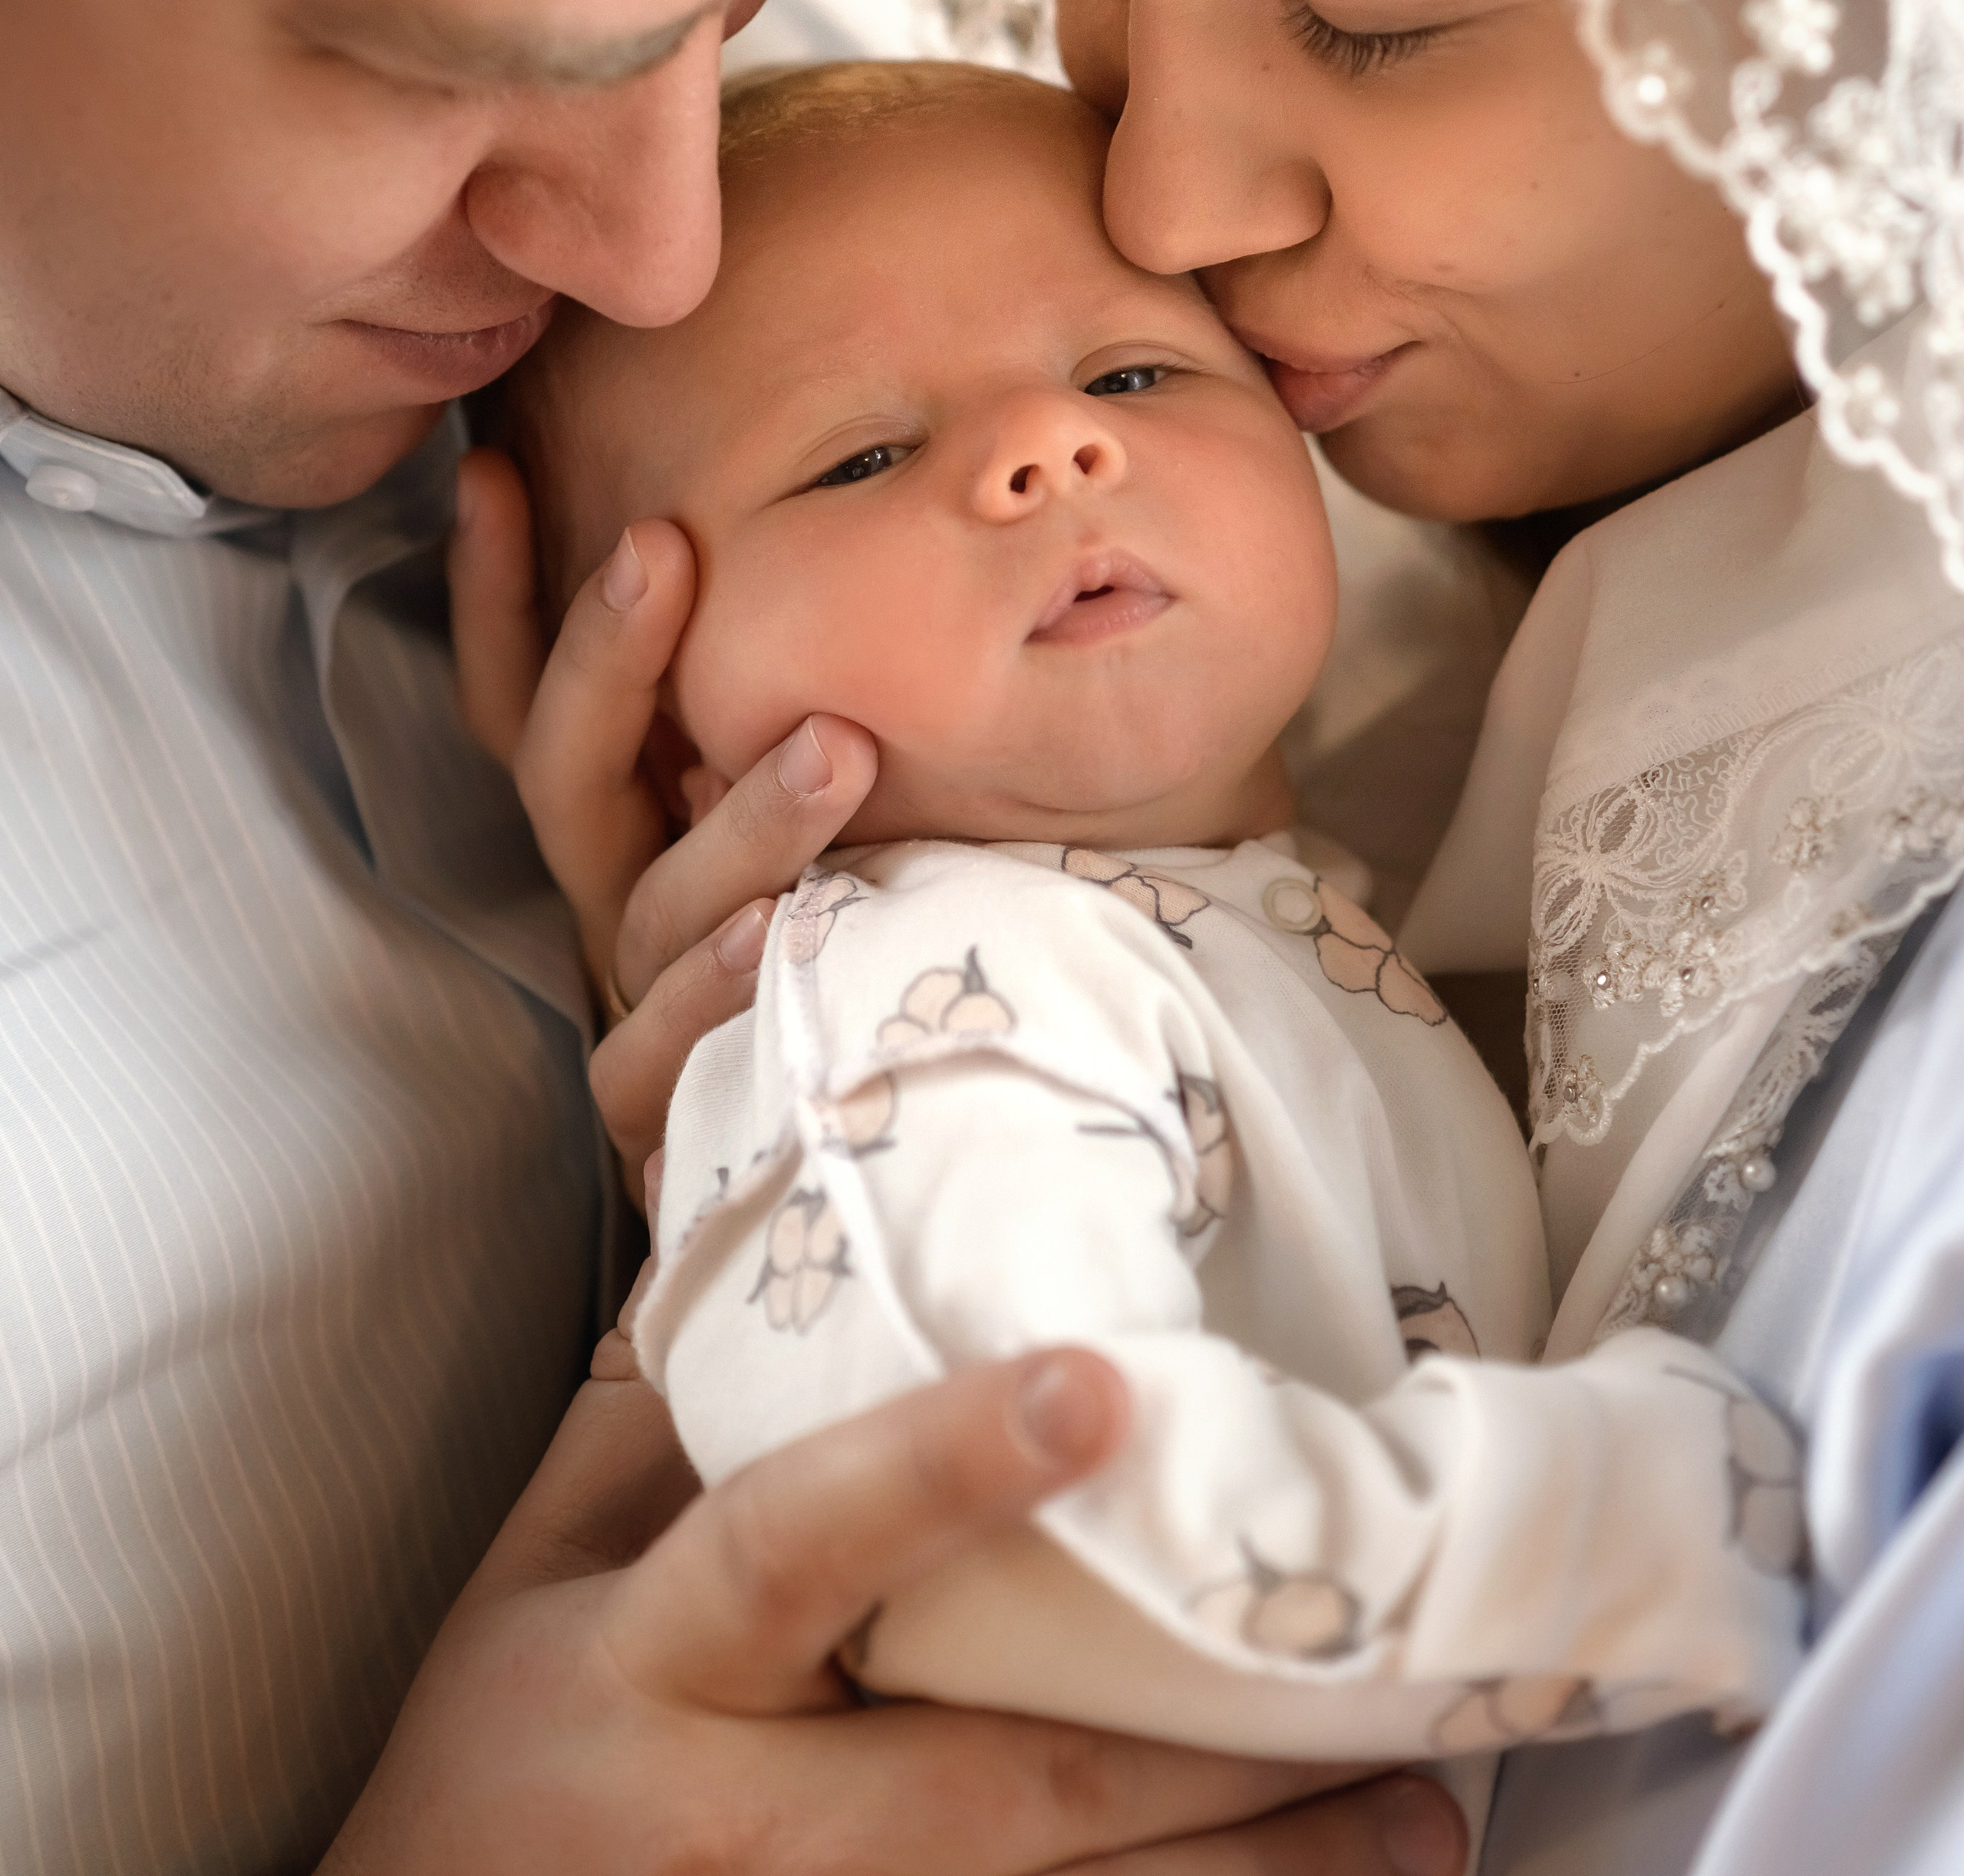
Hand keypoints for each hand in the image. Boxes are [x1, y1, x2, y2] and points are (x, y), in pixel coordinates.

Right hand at [324, 1320, 1464, 1875]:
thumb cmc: (475, 1770)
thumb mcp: (529, 1578)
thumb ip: (658, 1424)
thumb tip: (814, 1248)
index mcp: (654, 1668)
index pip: (799, 1542)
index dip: (942, 1464)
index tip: (1100, 1385)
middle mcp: (743, 1824)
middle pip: (1006, 1785)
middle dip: (1213, 1752)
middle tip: (1400, 1703)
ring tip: (1423, 1838)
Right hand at [449, 447, 878, 1186]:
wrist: (857, 1155)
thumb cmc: (870, 938)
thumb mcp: (846, 809)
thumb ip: (818, 704)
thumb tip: (888, 529)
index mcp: (630, 820)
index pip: (527, 696)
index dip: (496, 593)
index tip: (487, 470)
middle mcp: (618, 899)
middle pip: (563, 772)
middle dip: (603, 657)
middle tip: (662, 548)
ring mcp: (640, 1007)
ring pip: (651, 906)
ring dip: (739, 824)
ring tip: (833, 750)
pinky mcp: (668, 1118)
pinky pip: (657, 1058)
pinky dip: (710, 994)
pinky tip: (772, 943)